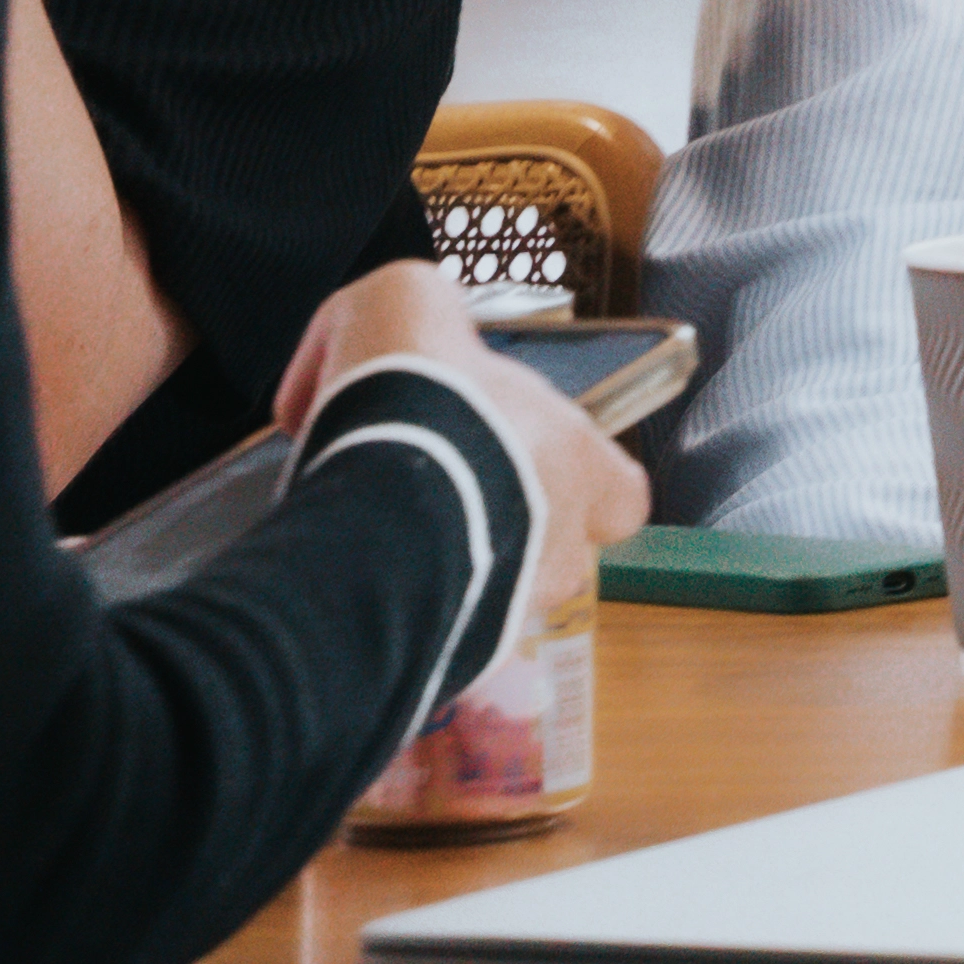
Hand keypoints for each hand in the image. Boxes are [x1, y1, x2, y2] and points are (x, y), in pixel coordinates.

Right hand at [283, 261, 652, 619]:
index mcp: (580, 463)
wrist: (373, 510)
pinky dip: (394, 613)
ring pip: (489, 600)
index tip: (519, 463)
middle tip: (424, 499)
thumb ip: (412, 311)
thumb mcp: (406, 302)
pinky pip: (431, 638)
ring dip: (444, 570)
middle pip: (547, 549)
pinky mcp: (450, 660)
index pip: (619, 491)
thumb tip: (375, 349)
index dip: (578, 480)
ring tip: (375, 541)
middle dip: (492, 526)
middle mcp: (563, 546)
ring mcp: (511, 613)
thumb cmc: (417, 401)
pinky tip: (344, 581)